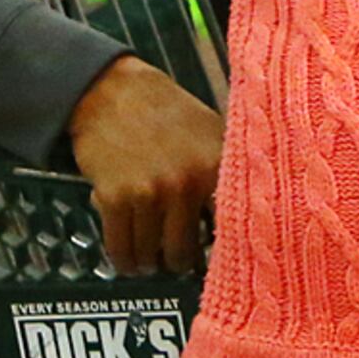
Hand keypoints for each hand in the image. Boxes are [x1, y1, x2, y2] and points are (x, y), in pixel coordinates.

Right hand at [68, 56, 223, 274]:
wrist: (112, 91)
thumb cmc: (165, 112)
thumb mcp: (211, 134)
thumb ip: (225, 174)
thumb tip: (246, 217)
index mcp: (215, 167)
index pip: (231, 228)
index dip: (226, 253)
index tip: (225, 266)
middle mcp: (186, 183)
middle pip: (186, 252)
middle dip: (179, 262)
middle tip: (177, 261)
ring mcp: (149, 192)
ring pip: (151, 254)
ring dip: (149, 263)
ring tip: (151, 261)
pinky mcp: (114, 197)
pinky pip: (121, 246)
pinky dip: (123, 258)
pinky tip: (128, 258)